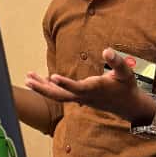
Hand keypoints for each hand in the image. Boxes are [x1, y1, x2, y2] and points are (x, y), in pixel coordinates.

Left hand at [24, 48, 155, 123]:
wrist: (128, 106)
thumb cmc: (126, 86)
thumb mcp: (126, 73)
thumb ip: (117, 61)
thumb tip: (106, 50)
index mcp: (95, 89)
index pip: (77, 88)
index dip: (65, 83)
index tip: (52, 76)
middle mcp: (84, 96)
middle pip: (60, 96)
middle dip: (43, 89)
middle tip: (28, 80)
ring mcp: (80, 99)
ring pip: (58, 96)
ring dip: (42, 88)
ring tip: (27, 78)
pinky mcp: (79, 98)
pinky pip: (61, 95)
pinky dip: (49, 88)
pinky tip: (40, 81)